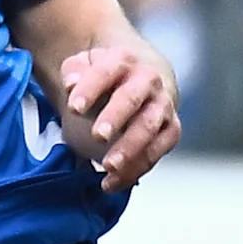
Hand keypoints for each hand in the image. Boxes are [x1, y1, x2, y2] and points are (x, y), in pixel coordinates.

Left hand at [60, 39, 180, 190]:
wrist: (142, 82)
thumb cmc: (107, 78)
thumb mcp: (84, 66)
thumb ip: (74, 71)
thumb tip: (71, 83)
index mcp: (122, 61)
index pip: (106, 72)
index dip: (90, 89)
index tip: (73, 108)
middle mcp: (147, 81)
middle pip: (132, 98)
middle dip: (116, 117)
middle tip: (98, 136)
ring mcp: (162, 106)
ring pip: (149, 127)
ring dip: (130, 148)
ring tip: (108, 167)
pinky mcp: (171, 130)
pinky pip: (157, 151)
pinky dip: (136, 169)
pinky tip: (112, 182)